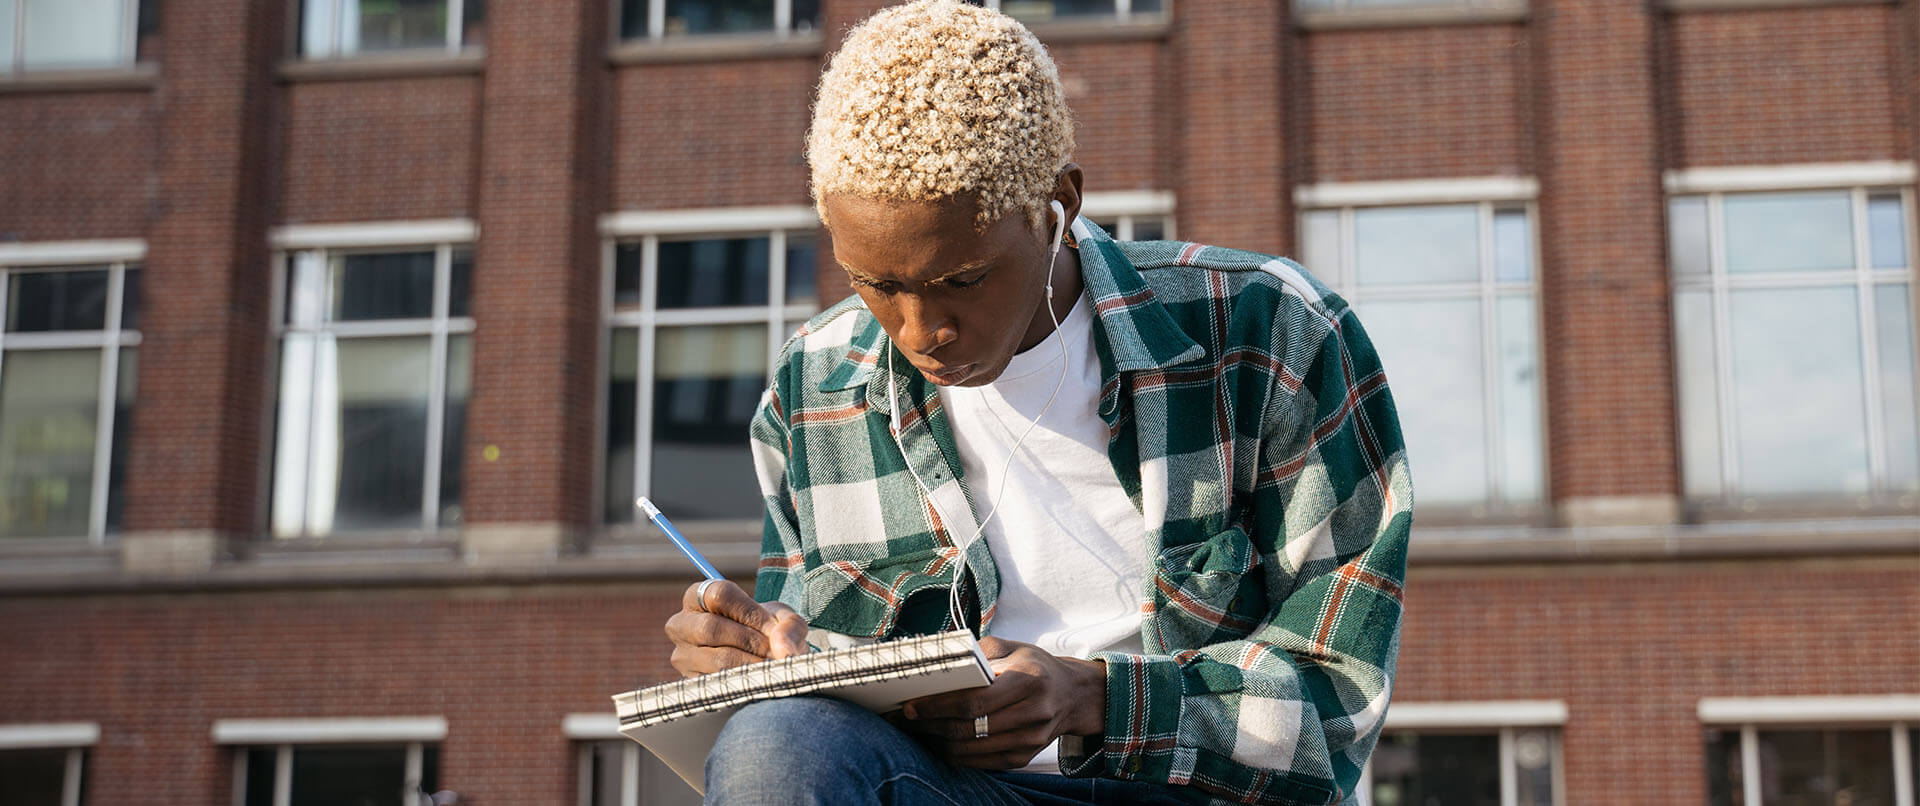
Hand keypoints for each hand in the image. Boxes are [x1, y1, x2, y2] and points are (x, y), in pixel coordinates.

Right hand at [663, 579, 809, 676]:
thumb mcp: (781, 619)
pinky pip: (719, 685)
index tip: (772, 626)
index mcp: (698, 596)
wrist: (758, 659)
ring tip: (771, 666)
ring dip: (752, 664)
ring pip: (717, 659)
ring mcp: (683, 656)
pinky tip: (759, 680)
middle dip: (750, 640)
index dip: (750, 611)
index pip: (719, 594)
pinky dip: (746, 683)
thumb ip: (789, 625)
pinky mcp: (690, 683)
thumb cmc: (765, 631)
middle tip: (774, 651)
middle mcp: (681, 624)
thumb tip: (783, 649)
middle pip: (711, 628)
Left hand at [896, 636, 1106, 768]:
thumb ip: (976, 654)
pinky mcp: (1023, 757)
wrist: (1072, 695)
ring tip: (916, 730)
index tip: (911, 706)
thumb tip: (937, 665)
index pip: (975, 701)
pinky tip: (937, 741)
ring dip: (936, 742)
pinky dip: (953, 753)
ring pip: (970, 749)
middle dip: (929, 725)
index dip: (938, 706)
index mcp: (1029, 681)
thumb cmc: (1036, 666)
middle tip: (904, 720)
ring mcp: (1029, 740)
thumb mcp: (1012, 648)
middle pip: (969, 728)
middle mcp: (1032, 713)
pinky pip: (979, 762)